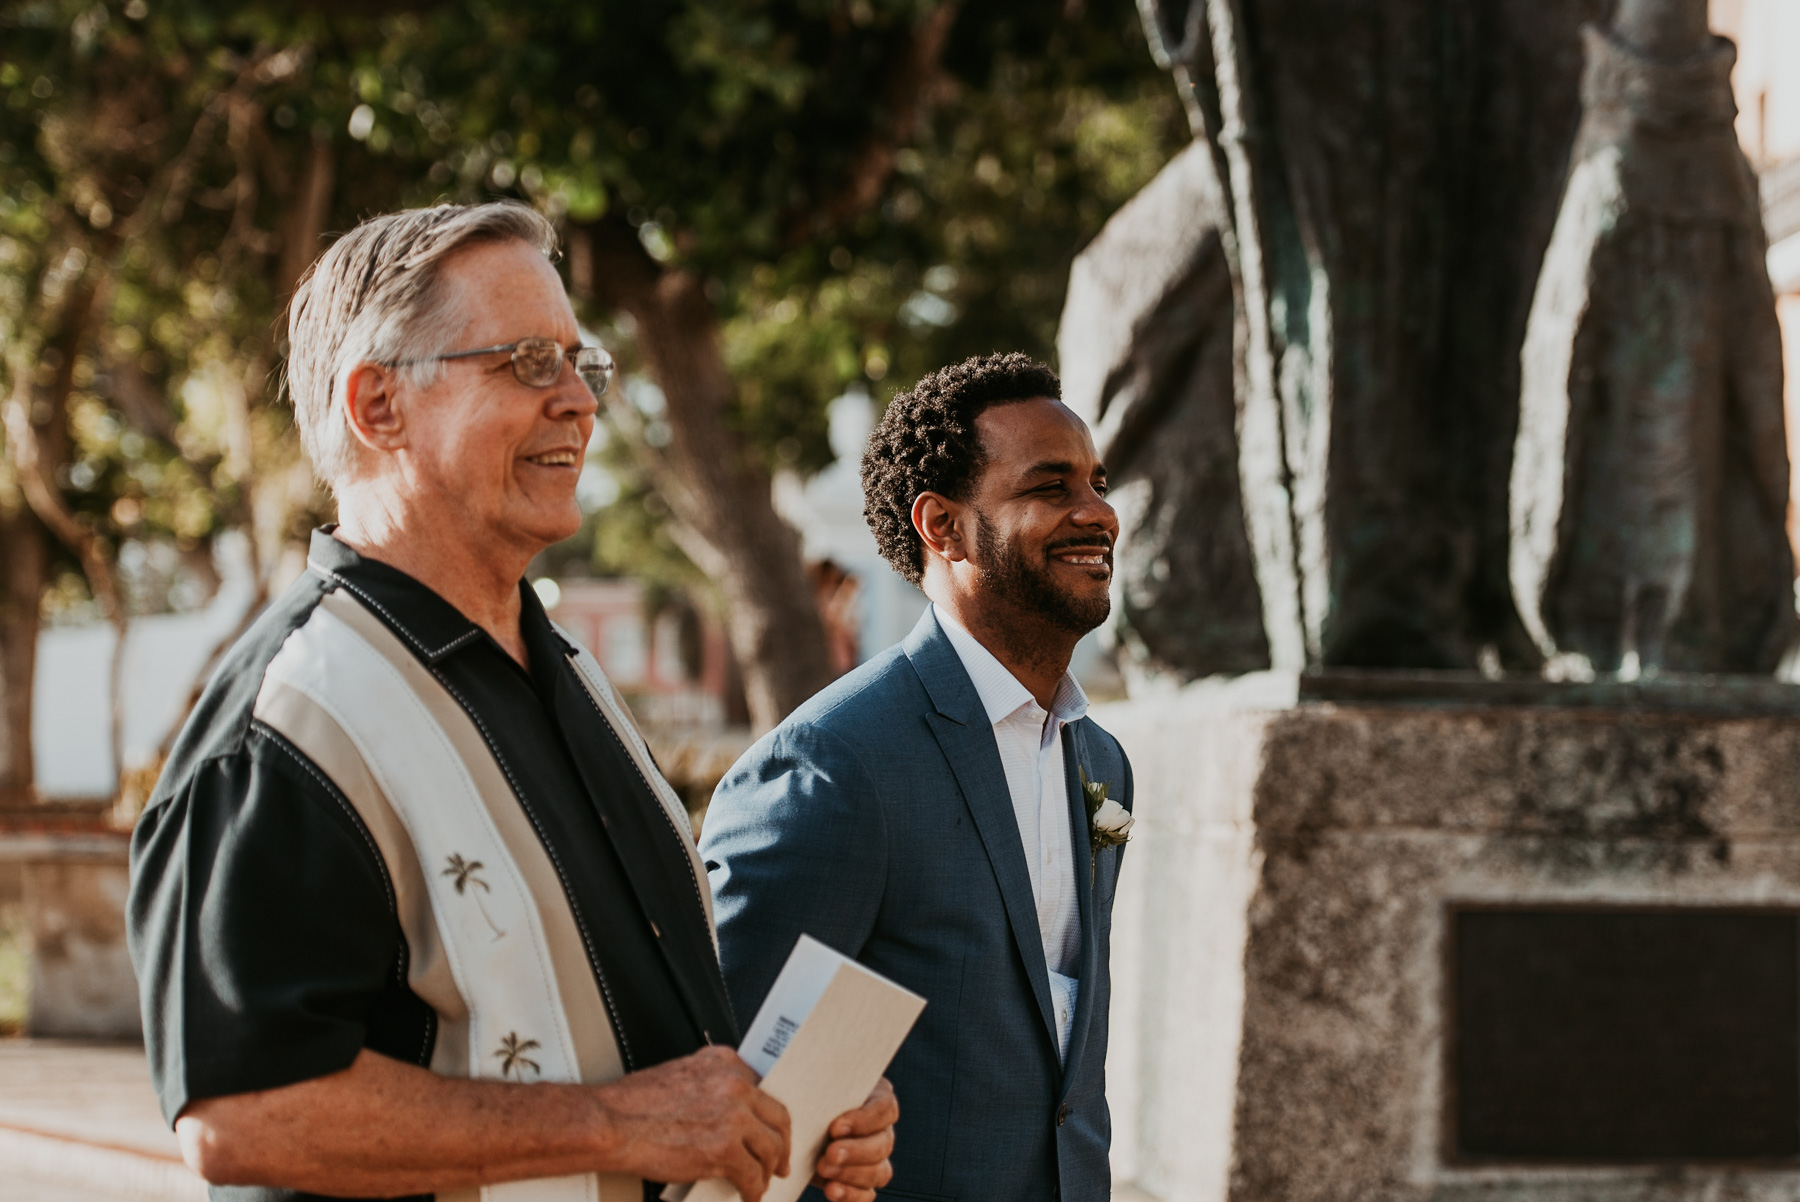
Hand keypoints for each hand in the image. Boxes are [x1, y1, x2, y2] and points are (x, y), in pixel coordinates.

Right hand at [593, 1046, 791, 1200]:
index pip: (763, 1088)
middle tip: (781, 1160)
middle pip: (778, 1117)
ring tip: (763, 1181)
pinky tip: (748, 1196)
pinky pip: (753, 1175)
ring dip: (770, 1169)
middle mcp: (734, 1084)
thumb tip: (727, 1108)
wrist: (610, 1124)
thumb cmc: (633, 1104)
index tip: (770, 1129)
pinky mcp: (725, 1150)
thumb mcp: (679, 1073)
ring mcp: (732, 1117)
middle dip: (782, 1143)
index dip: (768, 1115)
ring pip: (771, 1148)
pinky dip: (754, 1191)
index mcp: (724, 1062)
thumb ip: (710, 1083)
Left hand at [810, 1078, 896, 1201]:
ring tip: (823, 1170)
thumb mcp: (813, 1083)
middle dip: (856, 1151)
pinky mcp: (861, 1183)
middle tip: (829, 1154)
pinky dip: (851, 1195)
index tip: (834, 1127)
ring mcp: (875, 1159)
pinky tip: (832, 1190)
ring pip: (880, 1171)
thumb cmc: (806, 1094)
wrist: (795, 1120)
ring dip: (852, 1174)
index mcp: (876, 1098)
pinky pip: (867, 1194)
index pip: (885, 1108)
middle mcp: (881, 1129)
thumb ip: (818, 1082)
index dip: (864, 1120)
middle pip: (884, 1143)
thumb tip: (807, 1078)